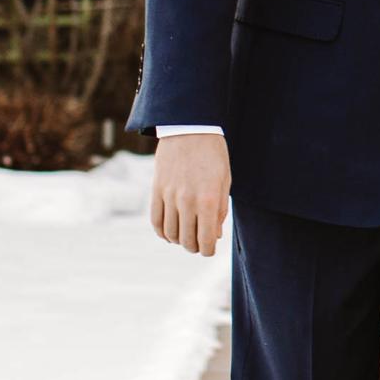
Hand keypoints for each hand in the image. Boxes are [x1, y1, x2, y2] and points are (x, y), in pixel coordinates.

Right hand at [152, 134, 231, 256]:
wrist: (190, 128)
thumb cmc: (213, 154)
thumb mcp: (224, 181)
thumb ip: (219, 210)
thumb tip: (214, 236)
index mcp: (207, 200)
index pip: (206, 240)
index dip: (208, 251)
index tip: (209, 249)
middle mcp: (186, 201)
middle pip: (187, 240)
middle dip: (195, 247)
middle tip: (199, 243)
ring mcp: (168, 196)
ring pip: (170, 233)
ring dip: (179, 241)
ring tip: (186, 237)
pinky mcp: (156, 190)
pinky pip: (155, 220)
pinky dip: (162, 232)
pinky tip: (170, 232)